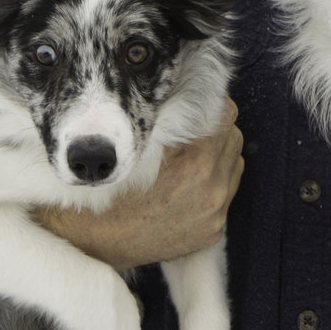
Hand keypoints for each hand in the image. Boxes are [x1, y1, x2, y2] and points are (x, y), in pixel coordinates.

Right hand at [37, 98, 242, 268]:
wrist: (96, 240)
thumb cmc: (109, 189)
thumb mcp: (137, 146)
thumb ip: (170, 119)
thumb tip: (189, 88)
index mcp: (196, 166)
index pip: (225, 116)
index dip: (212, 104)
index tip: (201, 102)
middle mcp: (212, 192)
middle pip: (234, 138)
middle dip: (217, 129)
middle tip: (194, 127)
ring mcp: (215, 216)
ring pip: (235, 166)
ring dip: (220, 156)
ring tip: (192, 156)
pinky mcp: (213, 233)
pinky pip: (227, 195)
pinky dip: (214, 184)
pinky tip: (189, 184)